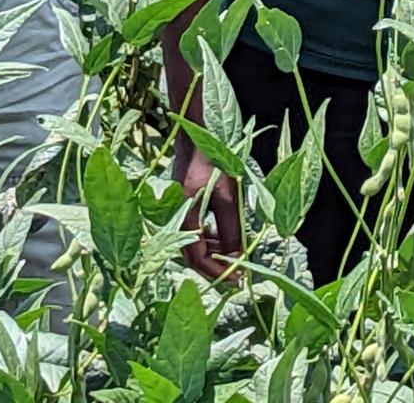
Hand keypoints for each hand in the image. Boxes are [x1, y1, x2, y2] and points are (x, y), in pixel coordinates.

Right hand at [174, 140, 241, 281]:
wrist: (194, 135)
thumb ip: (231, 229)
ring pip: (194, 243)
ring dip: (214, 252)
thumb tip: (236, 257)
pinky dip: (209, 237)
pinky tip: (223, 236)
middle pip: (193, 254)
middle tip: (237, 272)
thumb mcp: (227, 196)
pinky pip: (194, 230)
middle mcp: (175, 218)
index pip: (197, 258)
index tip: (236, 279)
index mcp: (183, 218)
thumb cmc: (210, 162)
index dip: (216, 272)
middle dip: (215, 265)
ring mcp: (177, 212)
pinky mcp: (182, 205)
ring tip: (234, 255)